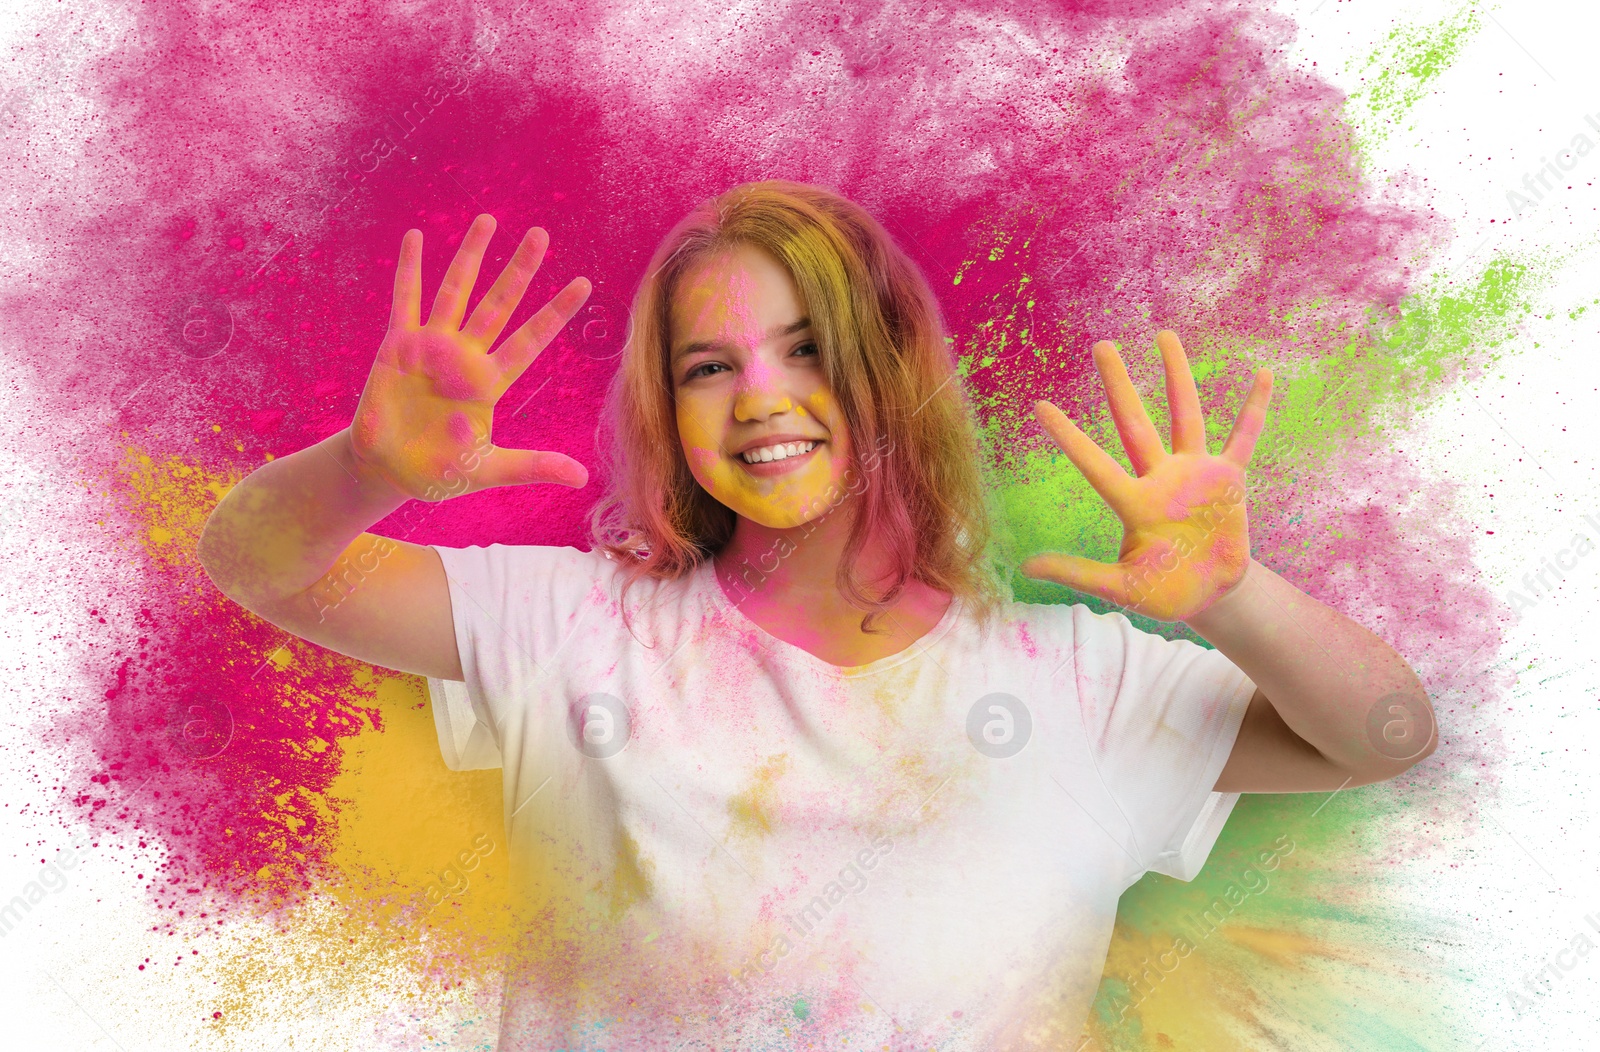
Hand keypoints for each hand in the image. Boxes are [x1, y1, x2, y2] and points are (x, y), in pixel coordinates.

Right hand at [348, 214, 591, 501]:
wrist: (386, 472)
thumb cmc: (438, 472)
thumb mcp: (489, 469)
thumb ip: (532, 466)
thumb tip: (582, 478)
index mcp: (489, 382)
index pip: (530, 339)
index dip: (555, 312)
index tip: (583, 284)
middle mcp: (465, 356)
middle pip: (499, 303)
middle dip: (519, 270)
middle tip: (541, 235)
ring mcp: (432, 346)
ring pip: (457, 291)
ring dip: (471, 256)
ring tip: (489, 220)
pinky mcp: (397, 346)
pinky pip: (406, 300)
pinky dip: (410, 270)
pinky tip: (415, 239)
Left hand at [1019, 330, 1272, 621]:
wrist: (1211, 596)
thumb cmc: (1163, 591)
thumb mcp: (1119, 587)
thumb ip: (1078, 573)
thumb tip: (1025, 568)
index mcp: (1133, 503)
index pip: (1094, 463)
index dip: (1069, 436)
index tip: (1040, 406)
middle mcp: (1161, 478)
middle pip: (1135, 423)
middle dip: (1119, 385)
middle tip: (1101, 345)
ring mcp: (1195, 474)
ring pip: (1185, 415)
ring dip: (1177, 376)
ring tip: (1164, 335)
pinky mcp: (1230, 480)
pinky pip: (1244, 438)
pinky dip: (1254, 409)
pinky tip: (1262, 375)